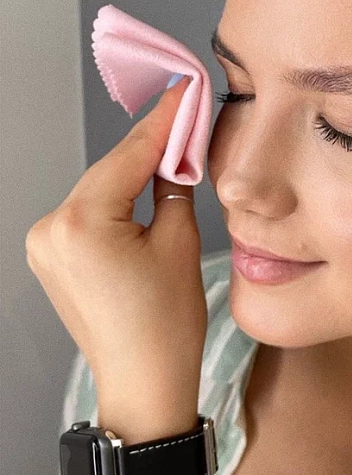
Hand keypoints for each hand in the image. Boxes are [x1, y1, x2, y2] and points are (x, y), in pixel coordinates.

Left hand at [26, 76, 206, 434]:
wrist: (143, 381)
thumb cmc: (165, 323)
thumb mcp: (180, 241)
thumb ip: (174, 184)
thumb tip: (177, 150)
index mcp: (81, 223)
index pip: (129, 155)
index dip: (162, 121)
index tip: (182, 93)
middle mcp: (51, 228)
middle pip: (109, 169)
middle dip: (149, 146)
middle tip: (185, 118)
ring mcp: (44, 244)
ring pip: (98, 187)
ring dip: (132, 171)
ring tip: (171, 151)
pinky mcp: (50, 255)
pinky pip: (88, 211)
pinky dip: (115, 197)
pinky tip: (142, 185)